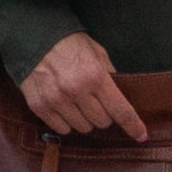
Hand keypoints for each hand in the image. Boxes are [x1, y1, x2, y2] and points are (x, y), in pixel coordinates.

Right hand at [18, 31, 145, 140]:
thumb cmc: (68, 42)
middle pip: (102, 122)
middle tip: (96, 102)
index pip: (120, 110)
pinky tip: (64, 108)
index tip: (141, 136)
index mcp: (95, 76)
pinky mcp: (39, 106)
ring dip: (85, 119)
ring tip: (78, 104)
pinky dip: (66, 122)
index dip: (133, 126)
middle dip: (103, 115)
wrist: (31, 36)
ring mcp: (56, 100)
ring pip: (82, 127)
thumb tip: (121, 96)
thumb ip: (110, 75)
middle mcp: (76, 91)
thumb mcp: (97, 52)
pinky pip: (61, 129)